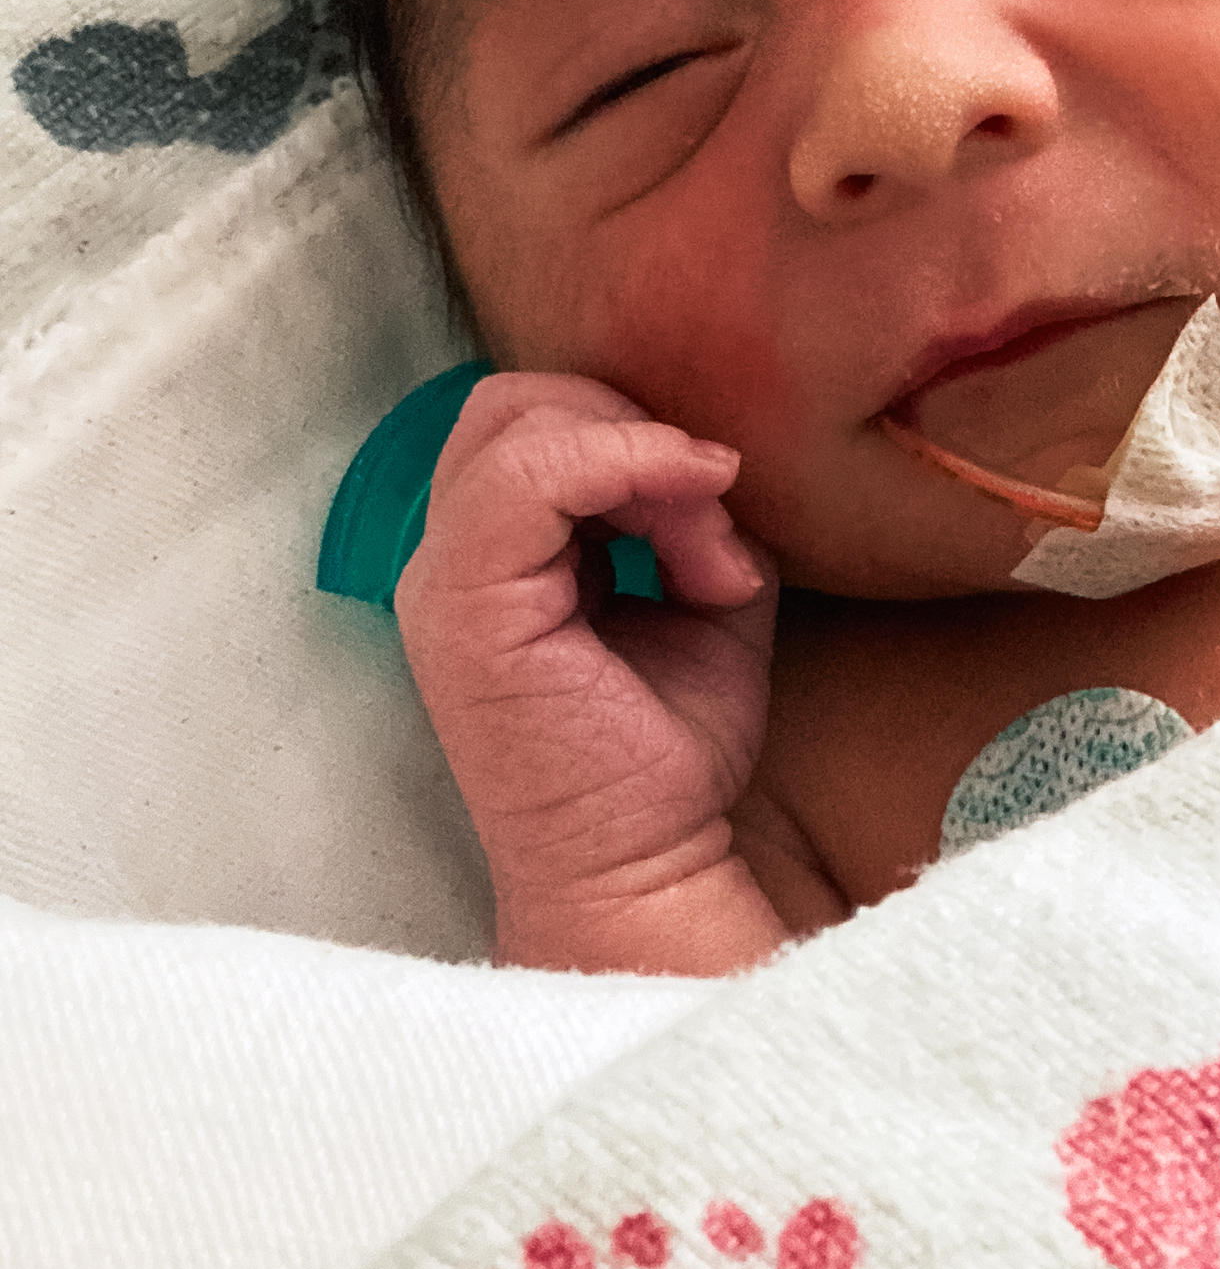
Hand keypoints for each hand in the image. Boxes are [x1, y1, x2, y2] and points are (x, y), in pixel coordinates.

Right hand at [395, 373, 786, 970]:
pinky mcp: (465, 610)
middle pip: (516, 402)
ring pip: (519, 423)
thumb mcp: (710, 605)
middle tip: (711, 507)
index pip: (541, 422)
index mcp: (497, 554)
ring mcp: (445, 582)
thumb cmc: (667, 752)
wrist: (644, 865)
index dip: (638, 433)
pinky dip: (627, 469)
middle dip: (631, 427)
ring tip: (709, 556)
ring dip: (642, 461)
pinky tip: (700, 534)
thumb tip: (712, 471)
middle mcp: (451, 558)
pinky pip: (526, 479)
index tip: (725, 501)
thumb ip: (700, 522)